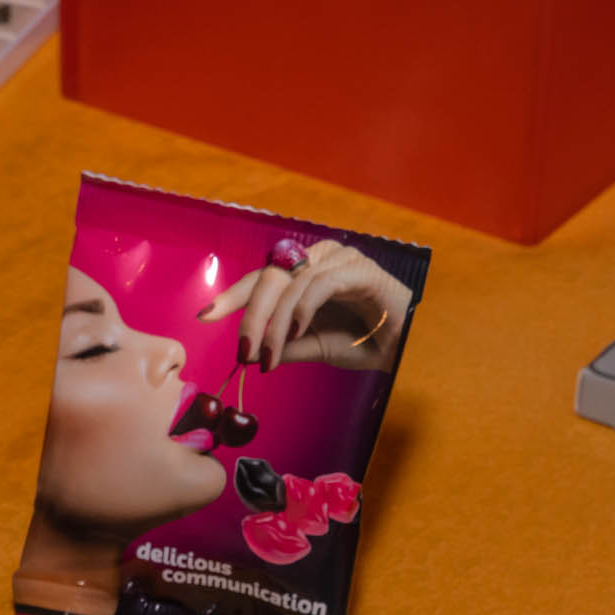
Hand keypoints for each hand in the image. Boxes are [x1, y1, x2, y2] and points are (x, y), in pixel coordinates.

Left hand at [200, 240, 413, 371]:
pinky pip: (320, 284)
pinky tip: (295, 332)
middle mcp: (319, 259)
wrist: (408, 347)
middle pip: (271, 276)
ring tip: (268, 355)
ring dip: (275, 323)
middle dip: (250, 314)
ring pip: (292, 282)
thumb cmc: (365, 341)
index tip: (206, 316)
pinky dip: (302, 309)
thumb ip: (283, 344)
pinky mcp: (360, 269)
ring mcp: (340, 260)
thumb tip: (249, 351)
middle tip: (242, 348)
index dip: (233, 296)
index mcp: (305, 272)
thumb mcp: (313, 347)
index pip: (262, 278)